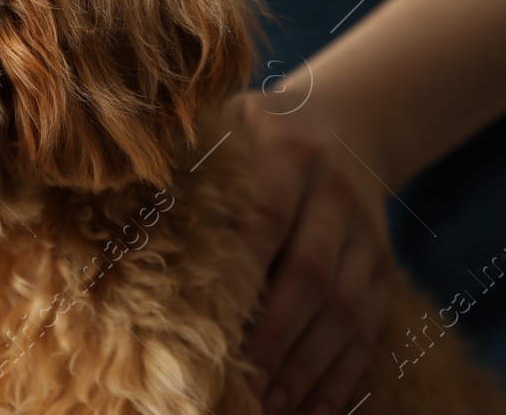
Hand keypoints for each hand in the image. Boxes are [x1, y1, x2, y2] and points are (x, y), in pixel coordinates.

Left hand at [228, 89, 391, 414]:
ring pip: (345, 309)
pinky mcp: (384, 266)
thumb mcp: (234, 121)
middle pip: (310, 274)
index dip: (242, 272)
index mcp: (289, 153)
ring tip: (271, 406)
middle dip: (276, 336)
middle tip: (244, 384)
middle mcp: (336, 193)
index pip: (266, 217)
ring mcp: (366, 233)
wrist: (354, 118)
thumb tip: (121, 203)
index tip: (210, 321)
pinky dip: (342, 374)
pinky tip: (314, 410)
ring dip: (308, 366)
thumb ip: (198, 157)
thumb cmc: (266, 130)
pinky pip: (369, 327)